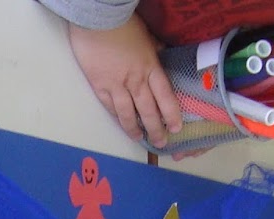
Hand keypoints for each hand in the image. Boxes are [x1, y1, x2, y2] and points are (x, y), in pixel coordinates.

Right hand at [66, 15, 180, 147]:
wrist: (96, 20)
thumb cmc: (123, 24)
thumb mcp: (147, 35)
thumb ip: (154, 49)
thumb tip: (161, 54)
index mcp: (150, 67)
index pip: (165, 96)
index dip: (172, 114)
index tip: (176, 128)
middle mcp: (136, 80)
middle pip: (148, 110)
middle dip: (156, 129)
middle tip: (161, 143)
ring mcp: (116, 85)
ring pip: (128, 114)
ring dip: (135, 129)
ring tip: (140, 139)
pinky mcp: (99, 85)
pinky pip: (110, 107)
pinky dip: (117, 118)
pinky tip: (122, 124)